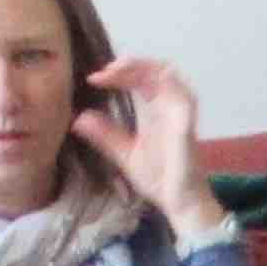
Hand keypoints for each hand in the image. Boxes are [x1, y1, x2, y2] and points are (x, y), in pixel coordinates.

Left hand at [73, 58, 223, 240]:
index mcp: (153, 110)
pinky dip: (167, 86)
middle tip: (105, 71)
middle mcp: (167, 107)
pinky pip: (184, 98)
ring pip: (169, 75)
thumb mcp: (123, 153)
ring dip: (145, 67)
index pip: (137, 78)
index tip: (93, 79)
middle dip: (130, 63)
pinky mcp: (188, 127)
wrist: (178, 202)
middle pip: (153, 69)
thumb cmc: (159, 177)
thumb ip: (104, 134)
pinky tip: (144, 85)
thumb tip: (79, 118)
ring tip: (121, 71)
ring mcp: (179, 114)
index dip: (117, 72)